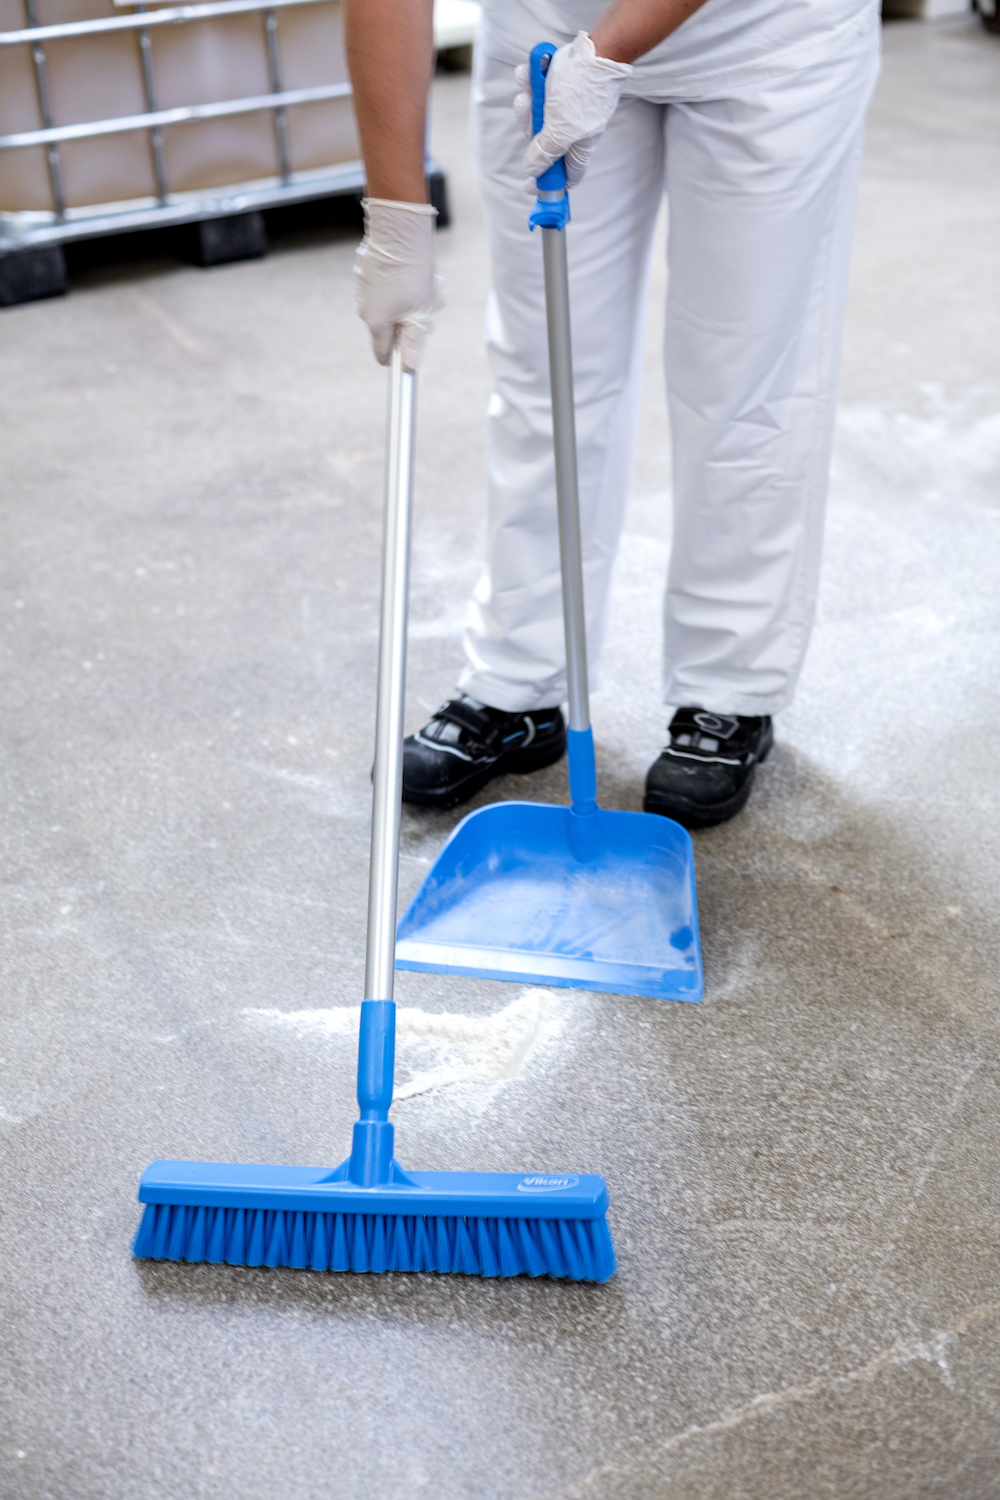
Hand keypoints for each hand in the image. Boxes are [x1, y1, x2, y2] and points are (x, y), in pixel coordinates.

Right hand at [354, 198, 438, 370]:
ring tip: (413, 285)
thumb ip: (413, 341)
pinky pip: (379, 291)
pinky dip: (390, 287)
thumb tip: (410, 368)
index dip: (397, 359)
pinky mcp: (363, 275)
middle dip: (402, 325)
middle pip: (385, 330)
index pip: (383, 355)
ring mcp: (361, 291)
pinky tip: (402, 273)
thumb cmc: (413, 272)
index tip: (406, 361)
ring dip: (397, 305)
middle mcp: (364, 310)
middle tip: (420, 308)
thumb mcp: (420, 311)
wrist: (399, 230)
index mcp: (377, 323)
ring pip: (383, 309)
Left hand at [512, 31, 631, 192]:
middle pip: (542, 145)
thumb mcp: (561, 131)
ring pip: (535, 116)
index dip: (548, 183)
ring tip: (529, 89)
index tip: (529, 186)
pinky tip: (529, 73)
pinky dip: (529, 81)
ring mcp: (563, 109)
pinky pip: (534, 90)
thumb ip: (545, 153)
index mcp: (577, 148)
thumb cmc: (583, 92)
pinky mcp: (556, 88)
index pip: (565, 176)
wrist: (594, 51)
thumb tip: (532, 170)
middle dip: (530, 129)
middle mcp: (570, 131)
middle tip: (530, 112)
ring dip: (527, 102)